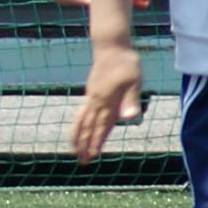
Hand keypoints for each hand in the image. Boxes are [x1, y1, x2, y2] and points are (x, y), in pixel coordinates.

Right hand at [71, 44, 147, 160]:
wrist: (111, 46)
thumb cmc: (126, 63)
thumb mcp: (134, 81)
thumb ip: (131, 100)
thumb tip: (130, 118)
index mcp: (106, 101)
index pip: (101, 126)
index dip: (97, 142)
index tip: (92, 156)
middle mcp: (96, 101)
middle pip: (88, 127)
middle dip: (84, 144)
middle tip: (81, 161)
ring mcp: (92, 96)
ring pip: (81, 120)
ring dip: (78, 136)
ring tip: (74, 149)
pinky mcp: (91, 92)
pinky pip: (82, 112)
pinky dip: (79, 124)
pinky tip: (80, 129)